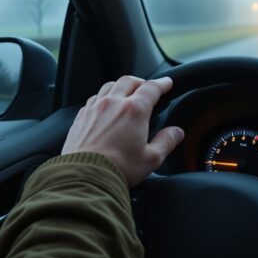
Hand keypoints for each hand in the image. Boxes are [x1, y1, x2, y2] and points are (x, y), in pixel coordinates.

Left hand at [62, 76, 184, 186]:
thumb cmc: (118, 168)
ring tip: (126, 94)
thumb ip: (166, 142)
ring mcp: (94, 108)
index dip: (162, 84)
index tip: (167, 83)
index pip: (151, 88)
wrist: (85, 176)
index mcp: (134, 111)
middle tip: (147, 88)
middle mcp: (113, 104)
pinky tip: (105, 107)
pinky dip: (103, 97)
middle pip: (129, 81)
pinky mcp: (81, 117)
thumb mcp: (151, 159)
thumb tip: (176, 132)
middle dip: (141, 82)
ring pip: (109, 86)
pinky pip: (93, 98)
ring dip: (120, 87)